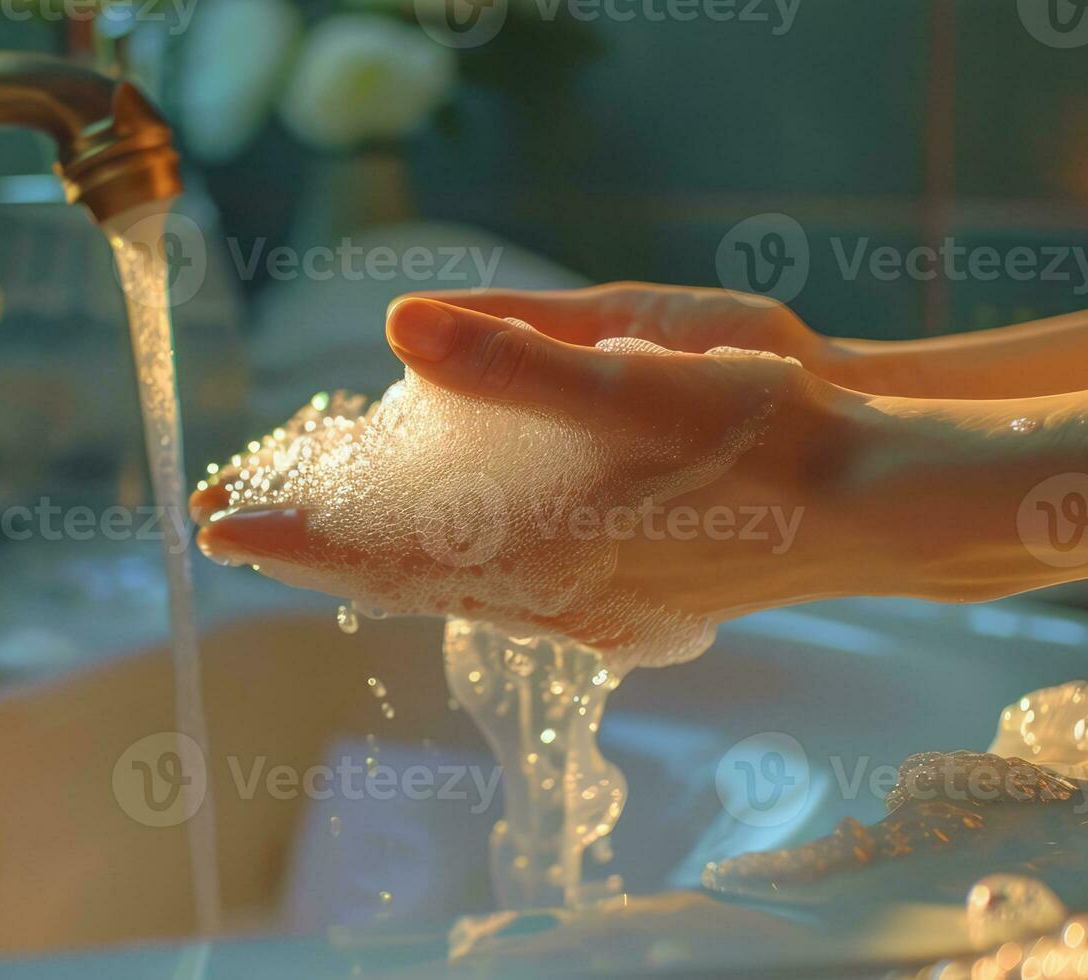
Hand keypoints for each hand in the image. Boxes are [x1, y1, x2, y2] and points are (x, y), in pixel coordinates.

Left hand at [190, 298, 890, 665]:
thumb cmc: (766, 434)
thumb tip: (400, 325)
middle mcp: (553, 594)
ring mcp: (596, 607)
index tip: (210, 527)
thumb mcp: (642, 378)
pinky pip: (516, 593)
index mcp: (534, 545)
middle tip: (241, 519)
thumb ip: (518, 358)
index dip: (289, 538)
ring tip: (330, 532)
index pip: (375, 553)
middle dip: (320, 547)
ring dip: (387, 559)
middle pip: (403, 580)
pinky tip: (463, 549)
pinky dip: (461, 567)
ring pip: (457, 591)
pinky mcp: (635, 605)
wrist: (877, 507)